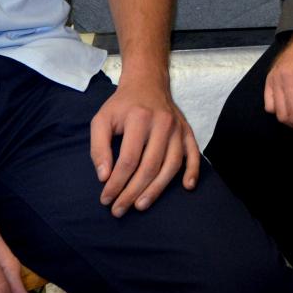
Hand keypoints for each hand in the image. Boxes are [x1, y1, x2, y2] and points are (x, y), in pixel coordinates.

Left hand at [91, 74, 200, 216]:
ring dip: (157, 190)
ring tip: (141, 205)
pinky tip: (187, 187)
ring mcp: (178, 128)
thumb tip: (104, 176)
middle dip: (133, 192)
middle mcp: (162, 123)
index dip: (116, 183)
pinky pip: (194, 153)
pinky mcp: (187, 131)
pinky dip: (193, 171)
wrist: (147, 83)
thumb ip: (98, 147)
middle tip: (120, 210)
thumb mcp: (101, 120)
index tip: (106, 199)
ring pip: (171, 165)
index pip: (128, 159)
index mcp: (139, 118)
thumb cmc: (122, 105)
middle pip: (150, 166)